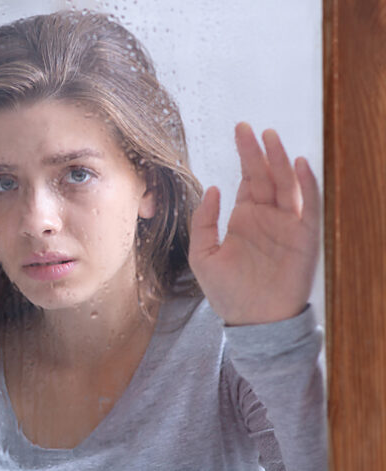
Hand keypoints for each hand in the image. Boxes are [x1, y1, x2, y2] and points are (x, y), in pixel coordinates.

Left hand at [188, 122, 320, 325]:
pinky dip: (305, 185)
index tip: (241, 130)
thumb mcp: (202, 255)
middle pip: (266, 176)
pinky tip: (297, 165)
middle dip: (258, 151)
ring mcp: (287, 226)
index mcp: (244, 218)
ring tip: (270, 138)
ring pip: (286, 185)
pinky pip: (308, 207)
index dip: (246, 155)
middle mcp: (267, 218)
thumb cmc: (226, 291)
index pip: (249, 179)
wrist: (253, 322)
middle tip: (249, 127)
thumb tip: (212, 188)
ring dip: (280, 161)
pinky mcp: (304, 238)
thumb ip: (203, 222)